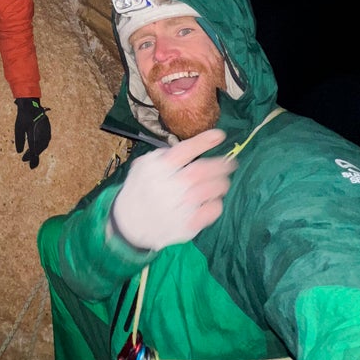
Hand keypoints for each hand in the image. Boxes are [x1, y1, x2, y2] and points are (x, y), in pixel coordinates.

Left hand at [14, 98, 50, 168]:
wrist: (31, 103)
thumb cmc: (23, 116)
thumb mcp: (18, 128)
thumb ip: (19, 140)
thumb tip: (19, 152)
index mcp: (34, 133)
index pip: (34, 150)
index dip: (30, 157)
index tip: (26, 162)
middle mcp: (42, 132)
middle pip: (40, 148)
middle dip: (34, 155)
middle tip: (28, 160)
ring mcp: (46, 130)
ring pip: (44, 144)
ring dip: (39, 150)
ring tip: (33, 154)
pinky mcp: (47, 127)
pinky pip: (46, 139)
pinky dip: (42, 144)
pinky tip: (38, 146)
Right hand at [110, 128, 235, 250]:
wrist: (129, 223)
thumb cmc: (140, 190)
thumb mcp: (143, 166)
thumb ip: (163, 155)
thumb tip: (192, 147)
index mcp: (156, 169)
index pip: (183, 151)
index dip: (203, 141)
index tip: (219, 135)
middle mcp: (168, 186)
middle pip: (201, 170)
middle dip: (221, 164)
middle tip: (230, 163)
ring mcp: (178, 207)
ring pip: (210, 190)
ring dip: (222, 183)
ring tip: (223, 181)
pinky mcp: (187, 224)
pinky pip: (211, 210)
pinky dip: (217, 203)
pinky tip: (213, 200)